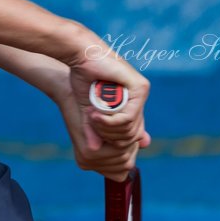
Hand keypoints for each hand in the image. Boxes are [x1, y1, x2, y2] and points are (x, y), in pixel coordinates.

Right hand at [62, 37, 150, 179]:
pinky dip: (110, 122)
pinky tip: (96, 116)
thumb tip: (123, 162)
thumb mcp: (92, 117)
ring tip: (91, 118)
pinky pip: (129, 118)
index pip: (132, 142)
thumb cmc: (81, 84)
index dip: (115, 148)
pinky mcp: (140, 88)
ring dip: (107, 130)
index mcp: (130, 109)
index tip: (95, 144)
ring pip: (131, 132)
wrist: (77, 58)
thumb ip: (106, 135)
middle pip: (132, 140)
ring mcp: (141, 95)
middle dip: (110, 140)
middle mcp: (138, 103)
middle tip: (92, 128)